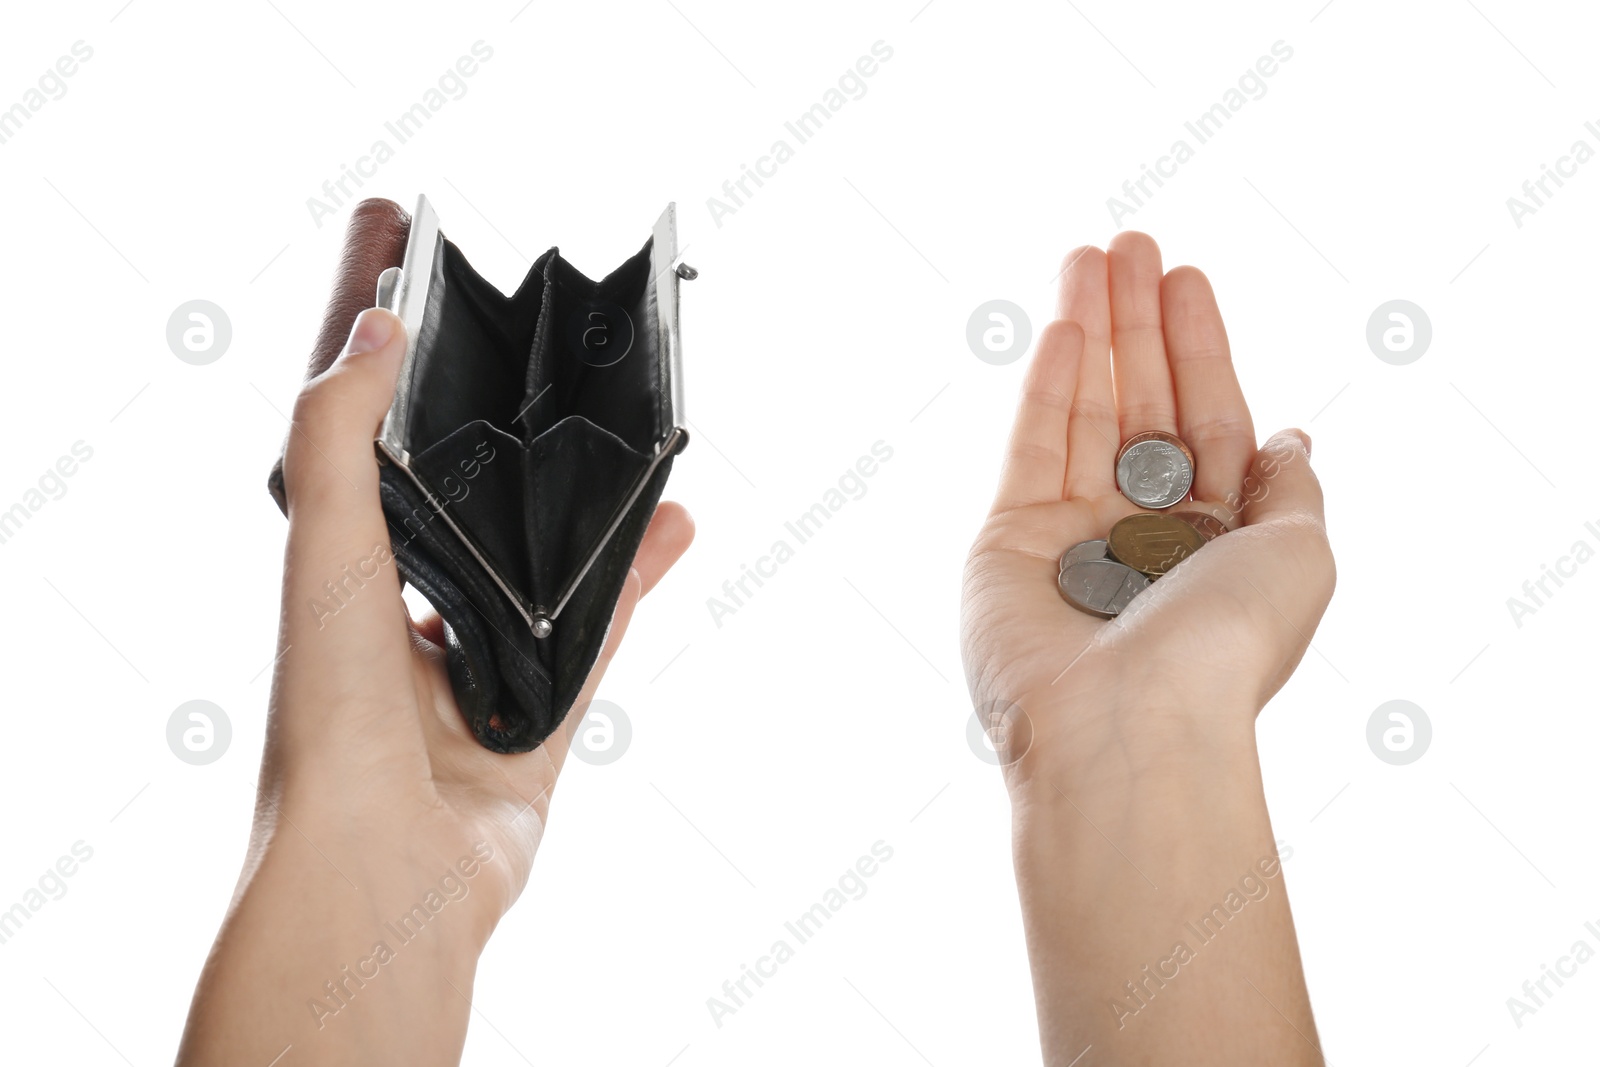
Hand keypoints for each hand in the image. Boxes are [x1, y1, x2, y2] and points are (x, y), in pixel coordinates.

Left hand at [178, 307, 692, 1063]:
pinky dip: (633, 579)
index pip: (355, 419)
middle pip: (460, 484)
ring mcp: (471, 662)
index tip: (400, 242)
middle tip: (534, 333)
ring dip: (583, 494)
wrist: (385, 874)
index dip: (371, 331)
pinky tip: (673, 527)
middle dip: (493, 412)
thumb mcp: (324, 548)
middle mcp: (400, 608)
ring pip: (541, 555)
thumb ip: (340, 434)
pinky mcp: (535, 713)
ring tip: (626, 423)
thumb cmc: (331, 716)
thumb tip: (374, 323)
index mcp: (334, 565)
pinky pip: (596, 630)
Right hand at [961, 233, 1332, 1063]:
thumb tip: (1288, 436)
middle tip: (1135, 243)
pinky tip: (1067, 320)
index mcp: (1218, 542)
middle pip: (1144, 403)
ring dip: (1092, 329)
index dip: (1201, 348)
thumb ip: (1289, 489)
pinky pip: (1035, 441)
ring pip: (1086, 409)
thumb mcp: (1302, 556)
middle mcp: (1145, 533)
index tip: (1187, 279)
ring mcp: (1073, 534)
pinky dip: (1052, 379)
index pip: (1211, 421)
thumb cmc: (1226, 648)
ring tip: (1094, 256)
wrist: (1129, 722)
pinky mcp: (1010, 540)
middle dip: (1142, 324)